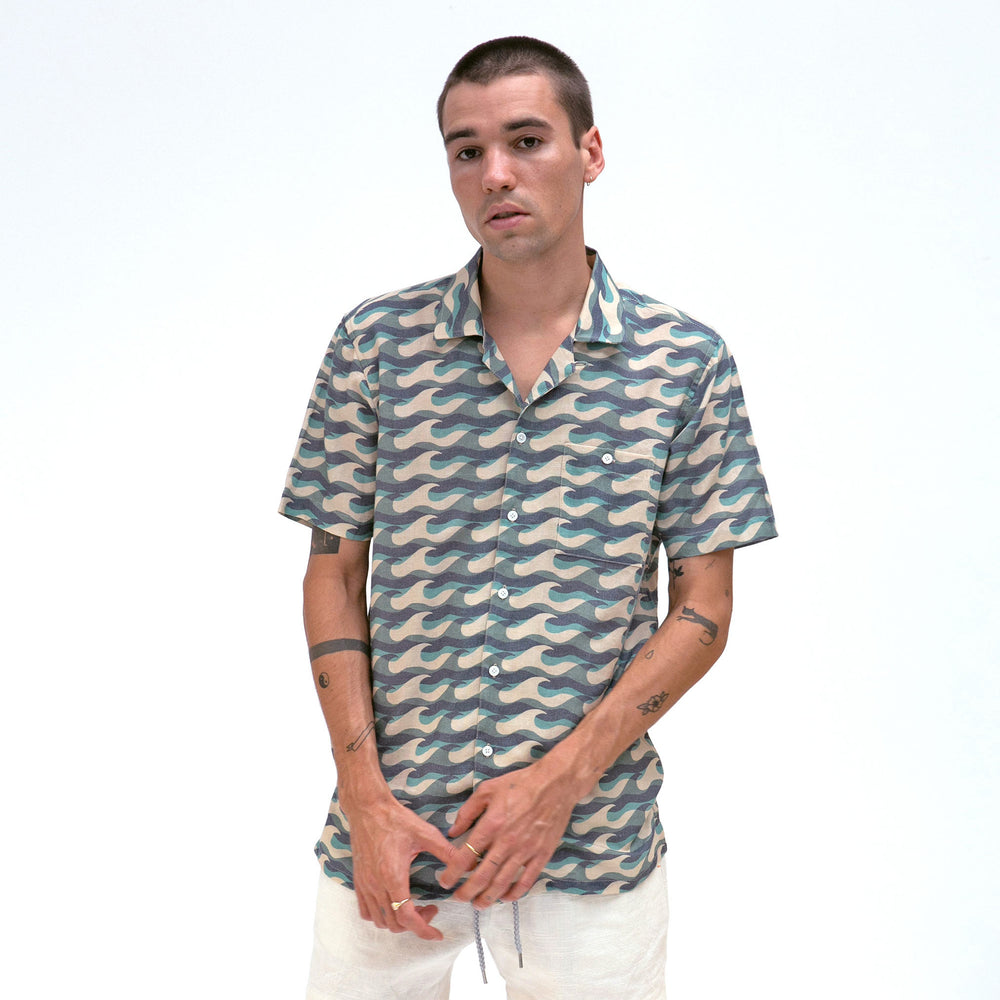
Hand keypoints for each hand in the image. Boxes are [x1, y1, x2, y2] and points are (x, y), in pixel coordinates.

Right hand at [344, 792, 454, 939]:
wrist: (368, 808)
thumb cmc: (395, 819)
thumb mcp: (425, 833)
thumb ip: (446, 851)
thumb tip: (466, 864)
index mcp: (393, 876)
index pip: (407, 917)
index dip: (424, 930)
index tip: (437, 934)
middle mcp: (376, 885)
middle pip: (394, 923)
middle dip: (415, 924)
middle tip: (430, 909)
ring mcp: (365, 884)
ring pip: (379, 921)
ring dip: (398, 921)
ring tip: (414, 906)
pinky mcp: (359, 880)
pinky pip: (366, 910)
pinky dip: (380, 915)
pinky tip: (393, 903)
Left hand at [436, 761, 579, 907]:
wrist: (554, 784)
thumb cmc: (519, 784)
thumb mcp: (487, 790)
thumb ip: (468, 811)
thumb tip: (453, 832)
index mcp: (491, 825)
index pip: (466, 856)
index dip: (453, 873)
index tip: (445, 881)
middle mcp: (506, 842)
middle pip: (482, 876)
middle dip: (467, 892)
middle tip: (458, 898)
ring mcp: (525, 851)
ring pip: (502, 883)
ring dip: (487, 898)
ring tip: (477, 904)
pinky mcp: (541, 855)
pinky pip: (526, 881)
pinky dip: (514, 894)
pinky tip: (505, 898)